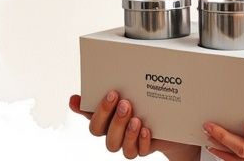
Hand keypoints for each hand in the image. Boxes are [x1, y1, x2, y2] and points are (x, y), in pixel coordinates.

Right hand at [69, 91, 198, 159]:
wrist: (169, 119)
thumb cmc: (141, 103)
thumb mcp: (127, 94)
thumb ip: (106, 92)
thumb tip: (74, 99)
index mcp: (106, 122)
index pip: (94, 123)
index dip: (98, 111)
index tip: (110, 93)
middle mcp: (114, 135)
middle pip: (105, 134)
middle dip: (114, 118)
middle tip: (125, 103)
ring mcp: (128, 144)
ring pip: (119, 146)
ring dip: (126, 132)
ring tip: (136, 119)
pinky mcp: (144, 148)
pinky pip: (139, 151)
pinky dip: (142, 141)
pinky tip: (146, 129)